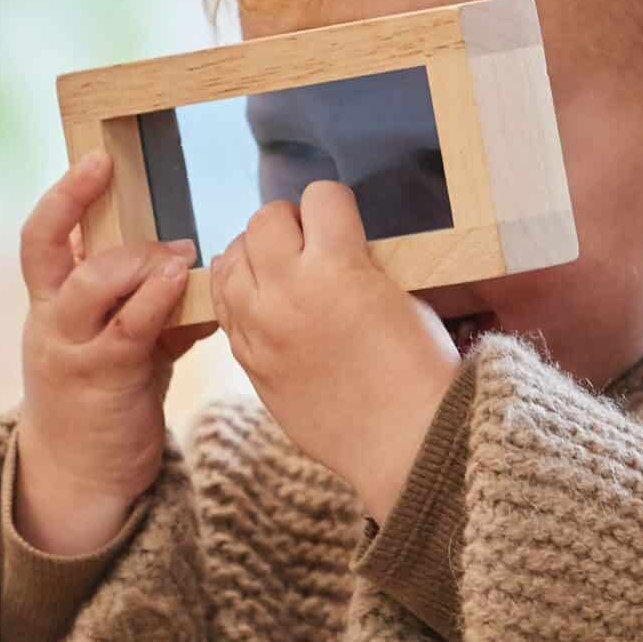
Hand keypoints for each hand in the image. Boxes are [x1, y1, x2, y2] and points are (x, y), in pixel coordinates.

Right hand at [13, 152, 211, 555]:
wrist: (82, 472)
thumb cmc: (106, 395)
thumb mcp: (119, 339)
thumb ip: (147, 302)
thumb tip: (199, 266)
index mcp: (50, 302)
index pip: (41, 237)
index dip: (63, 195)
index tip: (95, 158)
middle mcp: (50, 319)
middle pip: (44, 248)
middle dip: (74, 202)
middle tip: (117, 176)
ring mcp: (70, 349)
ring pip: (89, 284)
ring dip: (135, 259)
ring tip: (176, 253)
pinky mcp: (101, 380)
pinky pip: (129, 329)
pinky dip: (158, 301)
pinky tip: (186, 284)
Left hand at [211, 180, 460, 519]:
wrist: (404, 444)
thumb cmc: (420, 371)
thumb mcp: (402, 295)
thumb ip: (358, 261)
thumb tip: (335, 244)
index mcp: (336, 267)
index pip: (320, 197)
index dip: (337, 207)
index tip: (344, 224)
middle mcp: (286, 291)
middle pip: (263, 220)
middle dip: (290, 224)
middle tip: (312, 246)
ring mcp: (259, 327)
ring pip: (230, 258)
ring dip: (255, 255)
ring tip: (281, 271)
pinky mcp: (247, 359)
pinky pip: (222, 304)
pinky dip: (238, 293)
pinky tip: (263, 300)